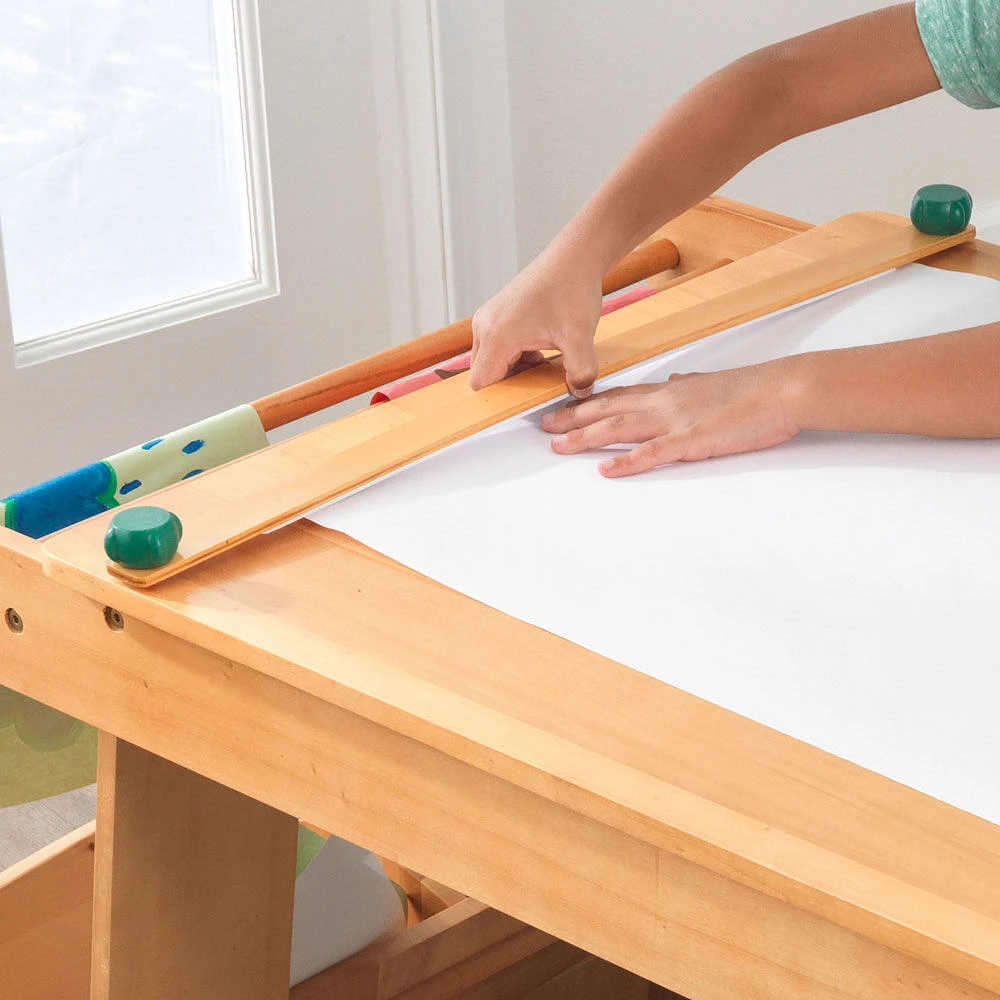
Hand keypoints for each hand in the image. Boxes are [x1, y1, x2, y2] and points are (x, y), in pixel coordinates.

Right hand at [469, 252, 602, 398]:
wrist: (574, 256)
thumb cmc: (571, 289)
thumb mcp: (580, 337)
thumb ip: (580, 373)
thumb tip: (580, 394)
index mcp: (497, 335)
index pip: (481, 383)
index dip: (499, 398)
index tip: (521, 403)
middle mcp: (486, 325)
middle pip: (484, 372)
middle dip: (510, 383)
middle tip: (540, 382)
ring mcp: (490, 317)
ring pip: (492, 359)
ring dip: (515, 368)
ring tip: (544, 360)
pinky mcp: (499, 312)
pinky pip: (498, 345)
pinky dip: (516, 353)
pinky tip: (541, 347)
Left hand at [540, 361, 800, 476]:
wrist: (784, 389)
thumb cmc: (753, 389)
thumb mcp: (710, 383)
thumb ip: (686, 386)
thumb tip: (672, 382)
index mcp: (669, 390)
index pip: (618, 396)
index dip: (585, 403)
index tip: (560, 408)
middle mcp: (665, 401)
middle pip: (608, 409)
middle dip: (572, 418)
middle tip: (542, 426)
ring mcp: (676, 420)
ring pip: (620, 427)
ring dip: (585, 437)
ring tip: (558, 446)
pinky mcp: (693, 440)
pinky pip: (653, 453)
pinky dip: (627, 462)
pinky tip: (605, 469)